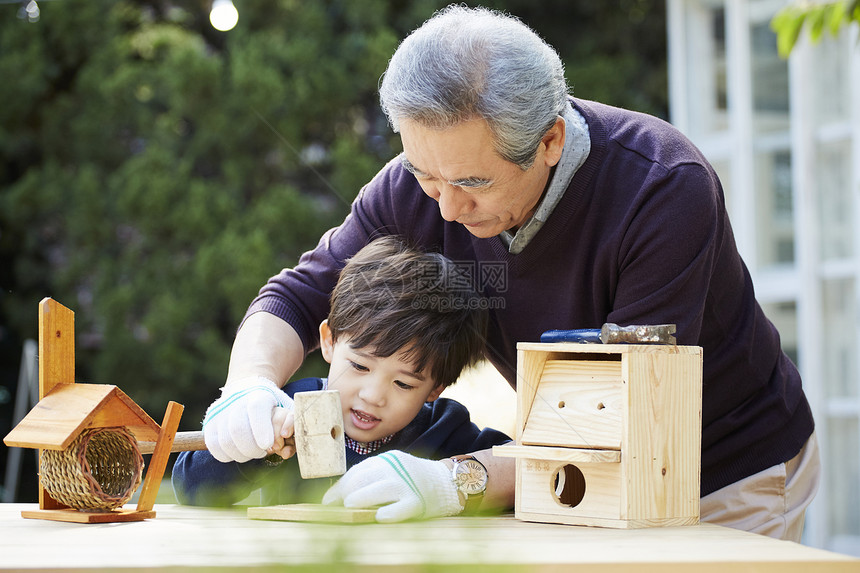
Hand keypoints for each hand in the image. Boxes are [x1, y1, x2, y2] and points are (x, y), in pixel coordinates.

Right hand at [202, 376, 293, 461]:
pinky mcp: (209, 422)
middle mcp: (236, 401)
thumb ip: (293, 421)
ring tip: (252, 451)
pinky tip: (239, 452)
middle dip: (252, 448)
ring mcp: (220, 412)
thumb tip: (287, 434)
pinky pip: (214, 446)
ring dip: (241, 454)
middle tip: (262, 451)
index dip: (261, 428)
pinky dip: (227, 455)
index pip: (256, 409)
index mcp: (259, 395)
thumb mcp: (288, 408)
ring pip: (225, 441)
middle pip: (238, 429)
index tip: (268, 445)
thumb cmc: (272, 407)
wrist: (247, 391)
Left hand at [322, 450, 462, 521]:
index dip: (339, 488)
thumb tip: (340, 495)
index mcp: (386, 460)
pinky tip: (379, 517)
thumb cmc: (411, 478)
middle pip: (362, 479)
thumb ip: (370, 477)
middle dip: (345, 494)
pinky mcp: (417, 501)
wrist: (445, 481)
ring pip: (377, 491)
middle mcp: (394, 469)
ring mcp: (406, 484)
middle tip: (337, 507)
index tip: (327, 501)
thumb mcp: (391, 469)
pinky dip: (388, 513)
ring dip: (360, 500)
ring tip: (351, 509)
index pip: (356, 472)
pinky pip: (399, 508)